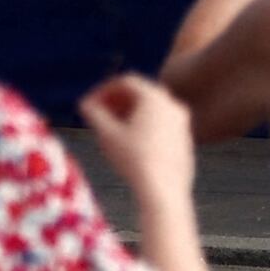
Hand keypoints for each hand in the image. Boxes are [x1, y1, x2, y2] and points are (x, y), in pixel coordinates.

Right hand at [79, 72, 196, 202]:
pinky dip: (145, 125)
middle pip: (141, 93)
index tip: (88, 103)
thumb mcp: (106, 134)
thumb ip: (93, 112)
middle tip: (99, 113)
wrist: (164, 189)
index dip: (103, 89)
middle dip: (117, 100)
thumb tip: (85, 103)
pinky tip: (131, 143)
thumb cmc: (133, 159)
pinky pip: (162, 124)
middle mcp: (172, 104)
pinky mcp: (185, 139)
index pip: (126, 81)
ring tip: (112, 128)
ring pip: (153, 109)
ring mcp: (182, 122)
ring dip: (131, 113)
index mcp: (154, 98)